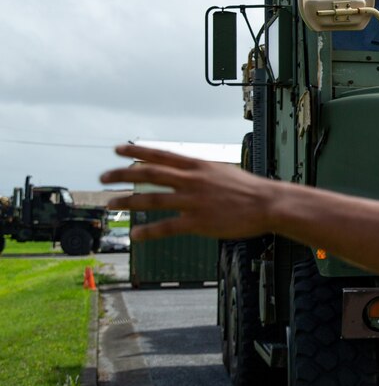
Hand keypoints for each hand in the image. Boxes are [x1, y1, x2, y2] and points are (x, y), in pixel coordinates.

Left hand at [99, 145, 275, 241]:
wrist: (269, 204)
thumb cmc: (251, 190)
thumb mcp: (224, 171)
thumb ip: (203, 172)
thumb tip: (188, 170)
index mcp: (198, 166)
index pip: (160, 155)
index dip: (136, 152)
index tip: (117, 150)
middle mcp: (192, 180)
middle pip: (148, 174)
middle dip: (121, 174)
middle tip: (103, 177)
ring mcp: (193, 201)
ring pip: (151, 199)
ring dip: (127, 201)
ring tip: (111, 204)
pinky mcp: (198, 222)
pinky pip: (166, 226)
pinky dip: (148, 231)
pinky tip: (136, 234)